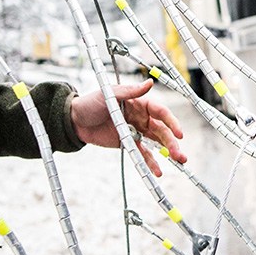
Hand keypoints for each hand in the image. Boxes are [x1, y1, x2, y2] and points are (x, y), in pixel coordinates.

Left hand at [70, 79, 186, 174]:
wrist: (75, 121)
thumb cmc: (91, 103)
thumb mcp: (110, 94)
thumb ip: (130, 91)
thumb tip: (149, 82)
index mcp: (139, 104)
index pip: (161, 113)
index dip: (172, 123)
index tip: (179, 134)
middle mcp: (141, 118)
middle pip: (161, 130)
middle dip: (172, 142)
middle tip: (180, 155)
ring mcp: (136, 132)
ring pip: (156, 143)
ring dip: (168, 153)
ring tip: (179, 161)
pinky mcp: (128, 144)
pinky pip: (142, 154)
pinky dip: (150, 162)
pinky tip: (158, 172)